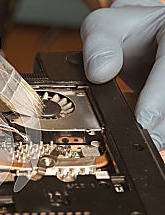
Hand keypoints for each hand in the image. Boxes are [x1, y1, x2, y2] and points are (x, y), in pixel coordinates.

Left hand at [81, 0, 164, 149]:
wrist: (136, 35)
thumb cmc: (122, 30)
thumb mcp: (102, 28)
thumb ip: (99, 47)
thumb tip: (99, 73)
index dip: (157, 97)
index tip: (144, 119)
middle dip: (161, 121)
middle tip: (143, 140)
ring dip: (162, 127)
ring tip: (145, 142)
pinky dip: (158, 124)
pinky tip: (148, 134)